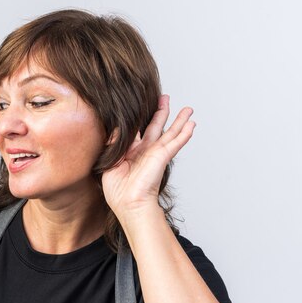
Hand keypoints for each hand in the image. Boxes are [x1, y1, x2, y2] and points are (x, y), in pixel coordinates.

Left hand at [102, 95, 194, 217]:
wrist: (129, 204)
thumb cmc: (118, 191)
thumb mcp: (109, 163)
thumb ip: (113, 144)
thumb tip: (115, 128)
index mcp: (132, 153)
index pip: (137, 131)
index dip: (140, 119)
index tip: (142, 105)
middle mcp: (145, 152)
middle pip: (156, 127)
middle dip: (161, 112)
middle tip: (166, 98)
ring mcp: (155, 154)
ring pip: (170, 133)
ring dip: (180, 121)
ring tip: (189, 109)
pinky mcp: (162, 157)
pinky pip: (175, 143)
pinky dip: (184, 134)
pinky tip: (192, 125)